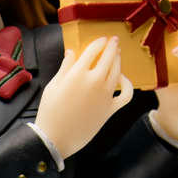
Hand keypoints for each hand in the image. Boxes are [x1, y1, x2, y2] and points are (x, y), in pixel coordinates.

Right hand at [35, 36, 133, 158]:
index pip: (93, 50)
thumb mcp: (52, 86)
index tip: (102, 39)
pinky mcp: (110, 109)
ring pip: (117, 71)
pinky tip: (123, 79)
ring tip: (117, 55)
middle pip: (108, 57)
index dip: (99, 42)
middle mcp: (94, 81)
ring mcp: (104, 95)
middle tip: (114, 41)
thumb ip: (65, 67)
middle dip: (112, 47)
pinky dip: (128, 85)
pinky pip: (126, 95)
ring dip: (118, 61)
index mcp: (77, 73)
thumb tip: (72, 52)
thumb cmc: (50, 112)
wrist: (55, 138)